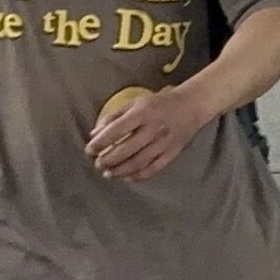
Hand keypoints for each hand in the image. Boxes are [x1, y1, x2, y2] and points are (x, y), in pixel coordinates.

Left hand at [88, 83, 212, 181]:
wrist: (190, 106)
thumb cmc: (158, 104)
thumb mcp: (135, 103)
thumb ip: (113, 117)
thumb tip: (94, 134)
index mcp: (142, 113)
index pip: (116, 130)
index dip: (100, 143)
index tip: (89, 150)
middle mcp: (153, 129)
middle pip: (126, 150)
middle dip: (108, 160)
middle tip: (98, 164)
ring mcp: (163, 143)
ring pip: (138, 163)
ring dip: (119, 171)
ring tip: (108, 173)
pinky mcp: (171, 154)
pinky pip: (152, 169)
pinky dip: (137, 176)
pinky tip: (127, 177)